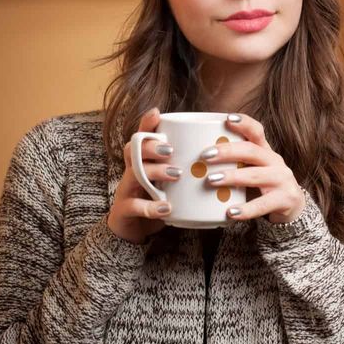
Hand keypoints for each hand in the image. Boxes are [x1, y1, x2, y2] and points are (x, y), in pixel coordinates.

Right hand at [108, 107, 181, 243]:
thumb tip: (220, 152)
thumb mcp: (172, 181)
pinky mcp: (124, 211)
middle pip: (135, 151)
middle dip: (152, 147)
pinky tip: (167, 207)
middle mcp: (132, 171)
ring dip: (156, 172)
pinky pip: (134, 206)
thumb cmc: (158, 199)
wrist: (133, 230)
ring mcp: (126, 190)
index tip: (157, 113)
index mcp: (144, 161)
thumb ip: (188, 166)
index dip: (146, 124)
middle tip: (172, 149)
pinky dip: (151, 207)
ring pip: (134, 174)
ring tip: (177, 174)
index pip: (142, 137)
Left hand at [201, 113, 305, 223]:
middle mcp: (275, 162)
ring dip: (232, 177)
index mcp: (265, 151)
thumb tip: (191, 160)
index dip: (244, 123)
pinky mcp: (285, 199)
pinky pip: (263, 204)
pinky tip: (230, 212)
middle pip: (252, 151)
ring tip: (211, 180)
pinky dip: (246, 209)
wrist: (293, 206)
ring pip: (256, 175)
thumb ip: (232, 164)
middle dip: (228, 151)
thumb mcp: (252, 170)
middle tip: (205, 155)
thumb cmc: (263, 185)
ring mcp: (282, 180)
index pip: (257, 131)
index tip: (227, 118)